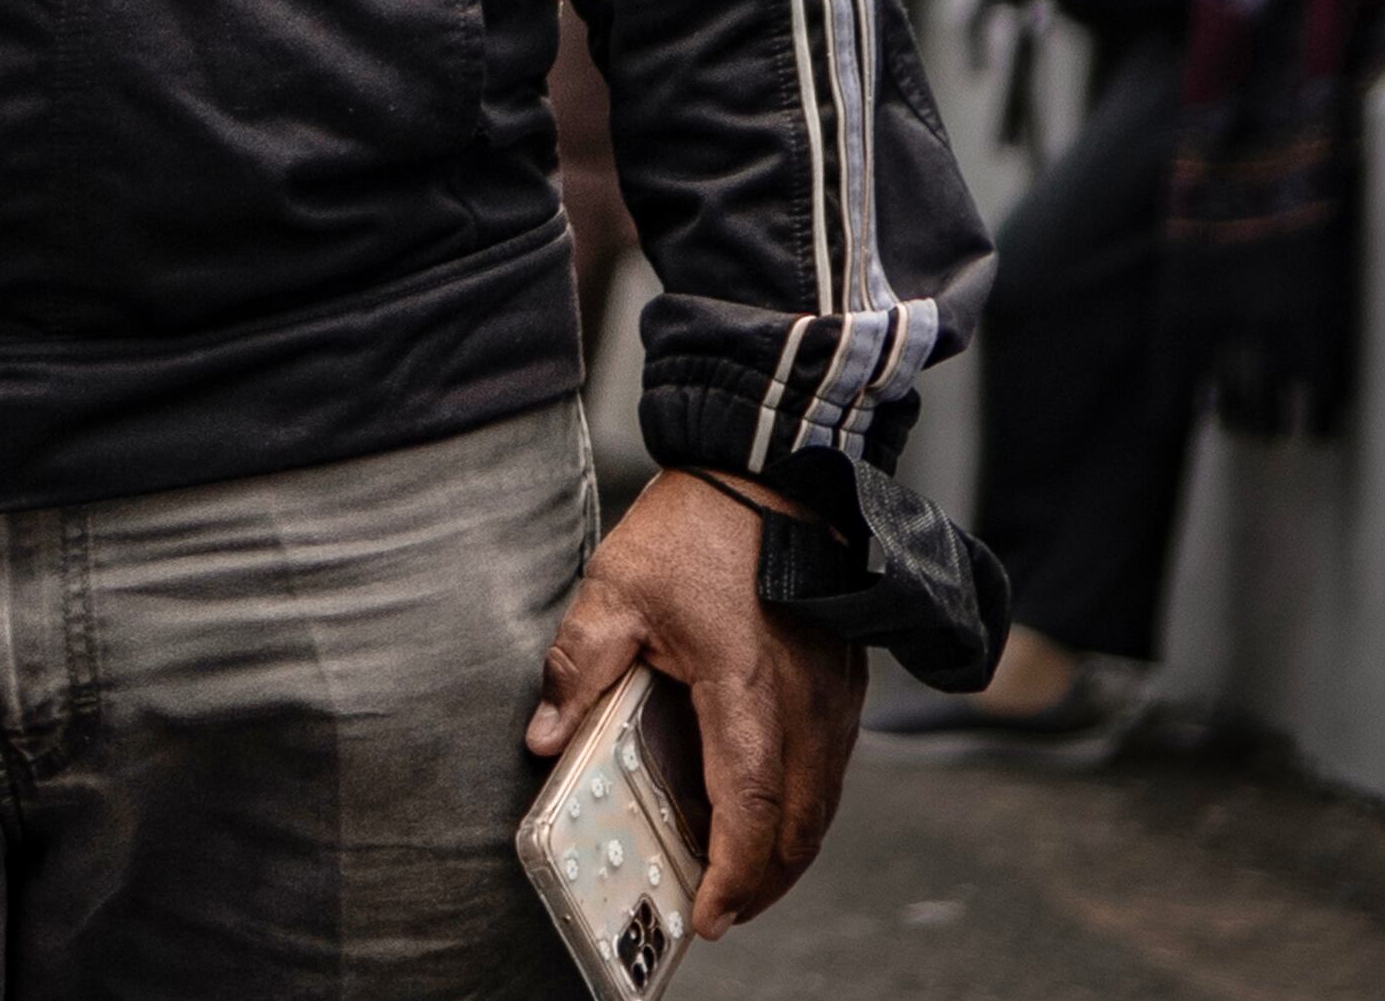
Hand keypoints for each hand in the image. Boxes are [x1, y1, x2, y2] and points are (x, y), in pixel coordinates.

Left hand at [526, 472, 865, 940]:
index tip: (707, 913)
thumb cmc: (699, 526)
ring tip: (740, 878)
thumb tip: (542, 737)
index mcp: (747, 687)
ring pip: (822, 802)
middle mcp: (804, 703)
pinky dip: (804, 806)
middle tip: (718, 911)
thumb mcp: (616, 588)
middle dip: (763, 881)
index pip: (749, 806)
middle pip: (799, 825)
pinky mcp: (842, 684)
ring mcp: (832, 696)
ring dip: (787, 849)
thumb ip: (578, 666)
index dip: (733, 872)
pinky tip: (768, 812)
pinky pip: (831, 767)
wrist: (768, 471)